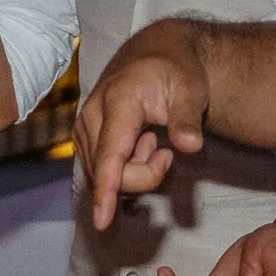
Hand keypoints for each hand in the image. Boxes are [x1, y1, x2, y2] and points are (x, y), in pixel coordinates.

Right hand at [75, 22, 209, 227]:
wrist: (155, 55)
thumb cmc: (175, 71)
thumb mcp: (192, 89)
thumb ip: (188, 119)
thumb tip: (191, 146)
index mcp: (118, 100)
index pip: (110, 154)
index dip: (107, 188)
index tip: (102, 220)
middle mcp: (92, 114)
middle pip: (111, 172)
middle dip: (144, 174)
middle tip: (167, 151)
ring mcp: (84, 127)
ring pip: (105, 175)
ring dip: (135, 169)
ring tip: (153, 139)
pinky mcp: (84, 137)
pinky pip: (103, 170)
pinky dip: (126, 167)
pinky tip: (140, 143)